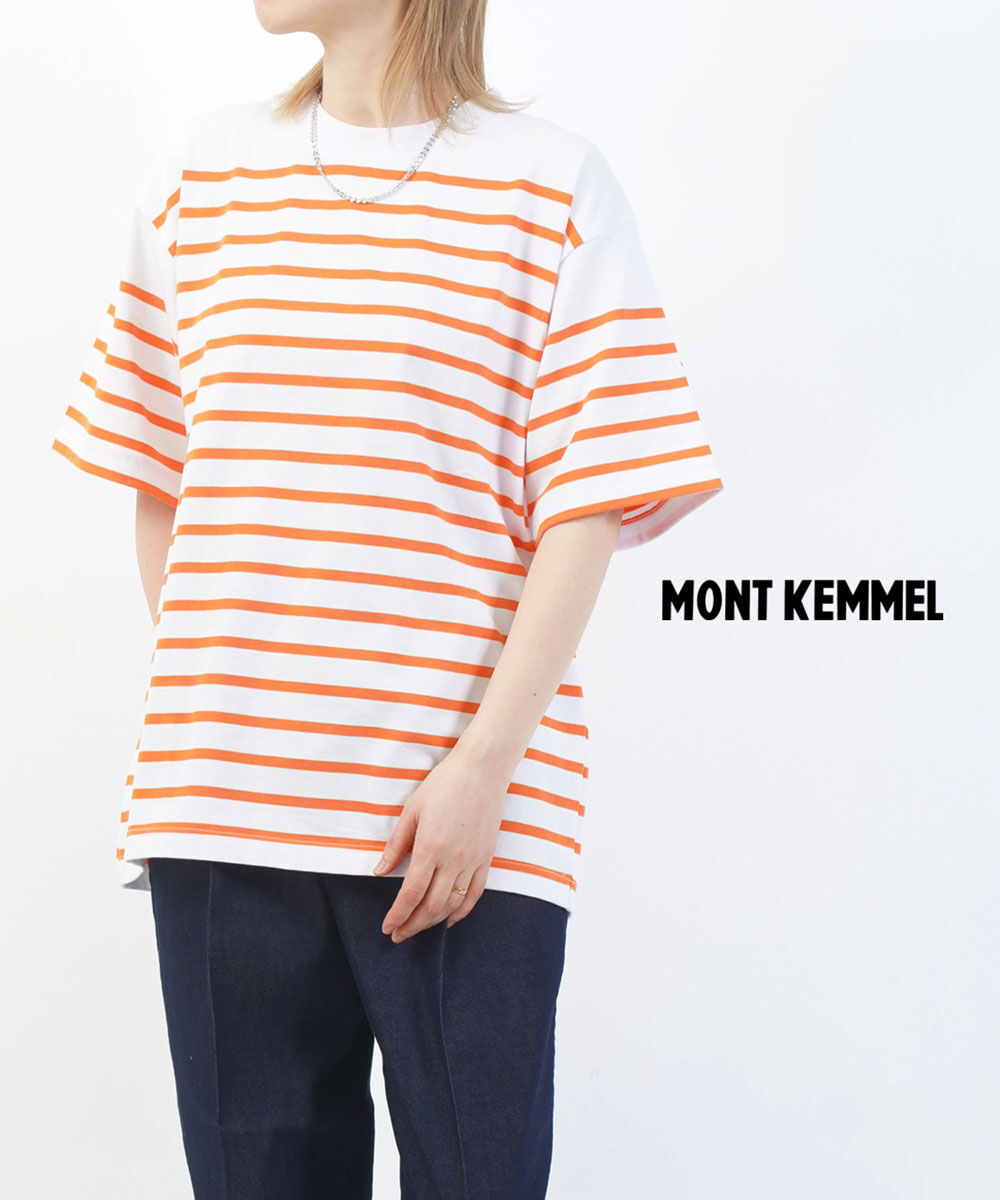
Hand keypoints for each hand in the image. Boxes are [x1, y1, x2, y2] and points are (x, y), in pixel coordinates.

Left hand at [373, 740, 511, 941]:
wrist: (482, 769)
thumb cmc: (444, 785)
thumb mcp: (412, 811)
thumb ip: (396, 845)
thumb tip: (379, 871)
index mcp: (430, 847)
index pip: (411, 894)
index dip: (397, 915)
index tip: (387, 927)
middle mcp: (453, 859)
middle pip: (431, 906)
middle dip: (412, 925)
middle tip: (398, 934)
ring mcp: (473, 860)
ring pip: (453, 905)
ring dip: (433, 922)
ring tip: (418, 927)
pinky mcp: (487, 858)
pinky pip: (475, 894)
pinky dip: (462, 912)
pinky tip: (449, 920)